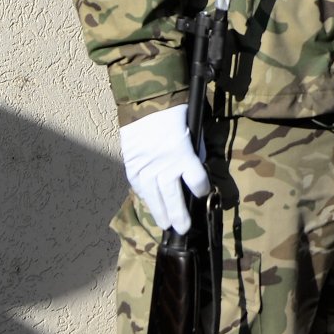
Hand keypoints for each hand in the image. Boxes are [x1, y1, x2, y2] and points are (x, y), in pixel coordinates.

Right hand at [119, 104, 210, 234]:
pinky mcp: (132, 167)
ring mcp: (145, 168)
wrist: (147, 104)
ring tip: (166, 224)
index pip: (196, 181)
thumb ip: (195, 154)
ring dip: (160, 212)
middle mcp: (164, 165)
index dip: (201, 188)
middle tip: (183, 229)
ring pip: (154, 197)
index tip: (202, 191)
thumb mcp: (194, 133)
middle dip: (179, 215)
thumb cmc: (177, 116)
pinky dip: (145, 197)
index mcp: (183, 155)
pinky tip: (151, 205)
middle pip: (173, 196)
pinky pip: (139, 187)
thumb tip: (198, 171)